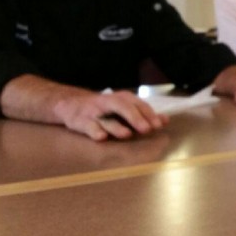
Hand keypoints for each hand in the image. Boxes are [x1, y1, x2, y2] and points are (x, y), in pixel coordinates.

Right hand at [52, 90, 167, 141]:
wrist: (71, 104)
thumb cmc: (105, 109)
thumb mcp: (124, 108)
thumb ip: (143, 114)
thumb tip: (165, 120)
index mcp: (122, 98)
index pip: (138, 104)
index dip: (149, 114)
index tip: (159, 125)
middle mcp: (108, 102)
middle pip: (123, 107)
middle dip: (135, 118)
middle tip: (146, 129)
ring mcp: (94, 112)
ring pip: (106, 118)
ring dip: (116, 126)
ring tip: (127, 134)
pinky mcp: (80, 121)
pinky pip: (88, 126)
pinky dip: (94, 131)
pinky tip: (101, 137)